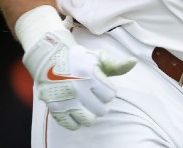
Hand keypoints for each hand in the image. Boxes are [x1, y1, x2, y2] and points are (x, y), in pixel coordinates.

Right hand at [22, 29, 136, 129]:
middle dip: (100, 103)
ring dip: (89, 114)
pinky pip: (72, 125)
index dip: (107, 90)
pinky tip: (75, 109)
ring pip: (88, 121)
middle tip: (93, 94)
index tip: (99, 84)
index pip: (110, 95)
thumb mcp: (97, 58)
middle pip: (101, 110)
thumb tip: (133, 62)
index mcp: (90, 75)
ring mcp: (66, 100)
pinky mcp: (56, 108)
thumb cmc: (78, 59)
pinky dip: (75, 120)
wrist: (49, 59)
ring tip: (85, 103)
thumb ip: (116, 64)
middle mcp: (78, 89)